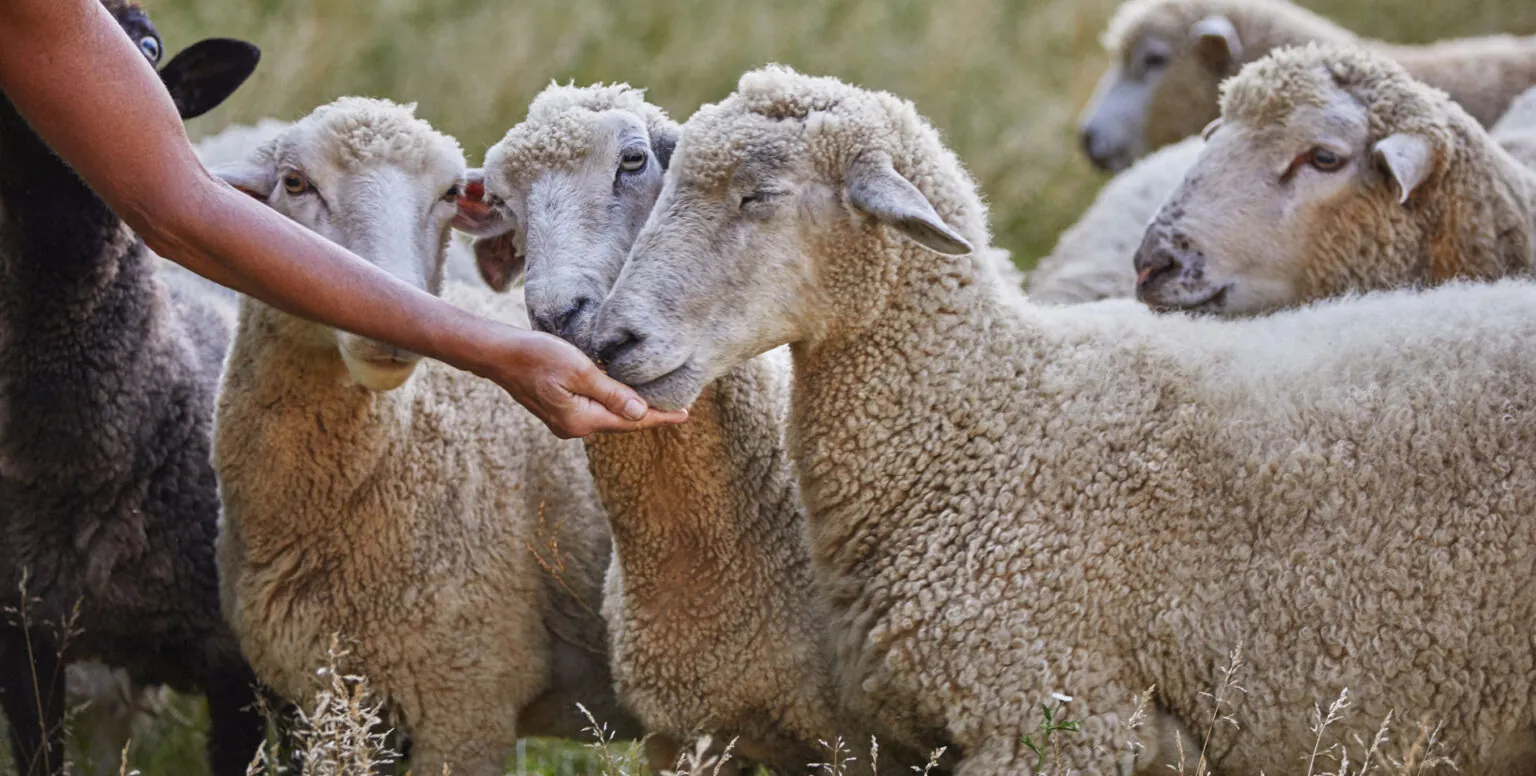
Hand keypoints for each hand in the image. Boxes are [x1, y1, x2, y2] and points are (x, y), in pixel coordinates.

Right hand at [490, 328, 687, 438]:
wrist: (499, 354)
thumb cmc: (537, 356)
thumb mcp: (579, 370)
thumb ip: (611, 393)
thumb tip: (640, 412)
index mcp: (582, 420)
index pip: (631, 421)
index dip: (659, 417)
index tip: (685, 414)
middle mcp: (574, 427)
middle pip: (621, 422)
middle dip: (648, 414)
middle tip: (678, 406)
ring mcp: (564, 422)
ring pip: (607, 416)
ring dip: (630, 409)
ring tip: (656, 402)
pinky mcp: (558, 411)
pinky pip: (594, 410)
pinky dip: (612, 403)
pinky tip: (623, 395)